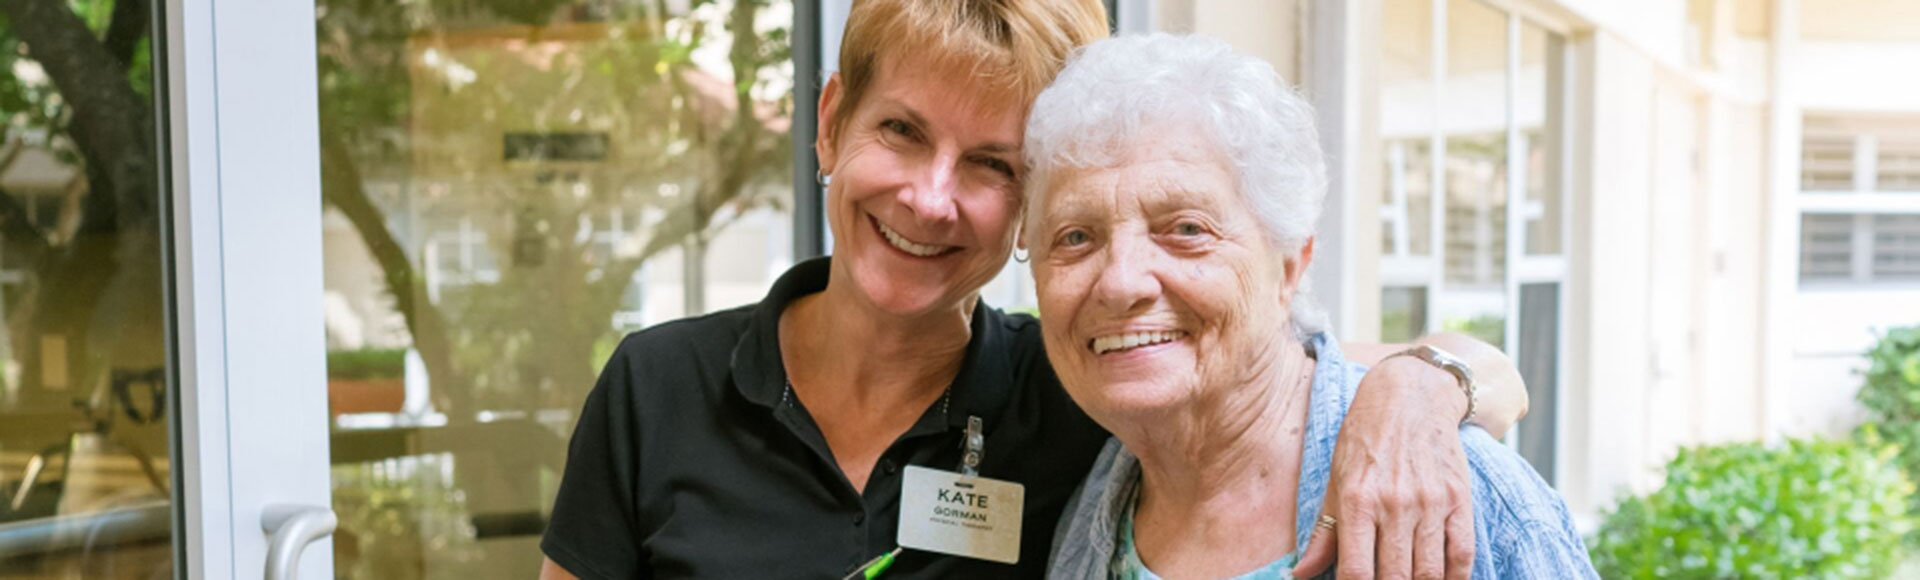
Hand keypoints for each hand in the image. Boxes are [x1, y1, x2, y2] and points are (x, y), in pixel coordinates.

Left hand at [1292, 357, 1474, 579]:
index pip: (1356, 573)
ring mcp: (1429, 502)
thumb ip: (1324, 533)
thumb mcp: (1337, 481)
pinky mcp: (1458, 499)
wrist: (1410, 397)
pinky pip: (1462, 555)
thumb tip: (1301, 573)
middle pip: (1394, 578)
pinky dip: (1453, 577)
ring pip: (1428, 573)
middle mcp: (1393, 504)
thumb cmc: (1365, 440)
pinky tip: (1441, 579)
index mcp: (1357, 501)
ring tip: (1408, 579)